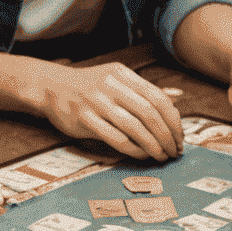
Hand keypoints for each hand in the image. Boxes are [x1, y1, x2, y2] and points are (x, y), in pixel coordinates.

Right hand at [33, 60, 183, 160]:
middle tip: (174, 150)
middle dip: (167, 135)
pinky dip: (133, 149)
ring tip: (161, 156)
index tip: (180, 136)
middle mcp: (111, 85)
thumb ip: (144, 90)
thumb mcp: (117, 79)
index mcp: (123, 74)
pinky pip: (115, 138)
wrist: (51, 87)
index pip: (158, 97)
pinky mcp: (84, 119)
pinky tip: (142, 155)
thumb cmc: (90, 86)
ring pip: (134, 126)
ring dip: (153, 145)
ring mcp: (97, 102)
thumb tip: (178, 98)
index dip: (173, 120)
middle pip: (149, 112)